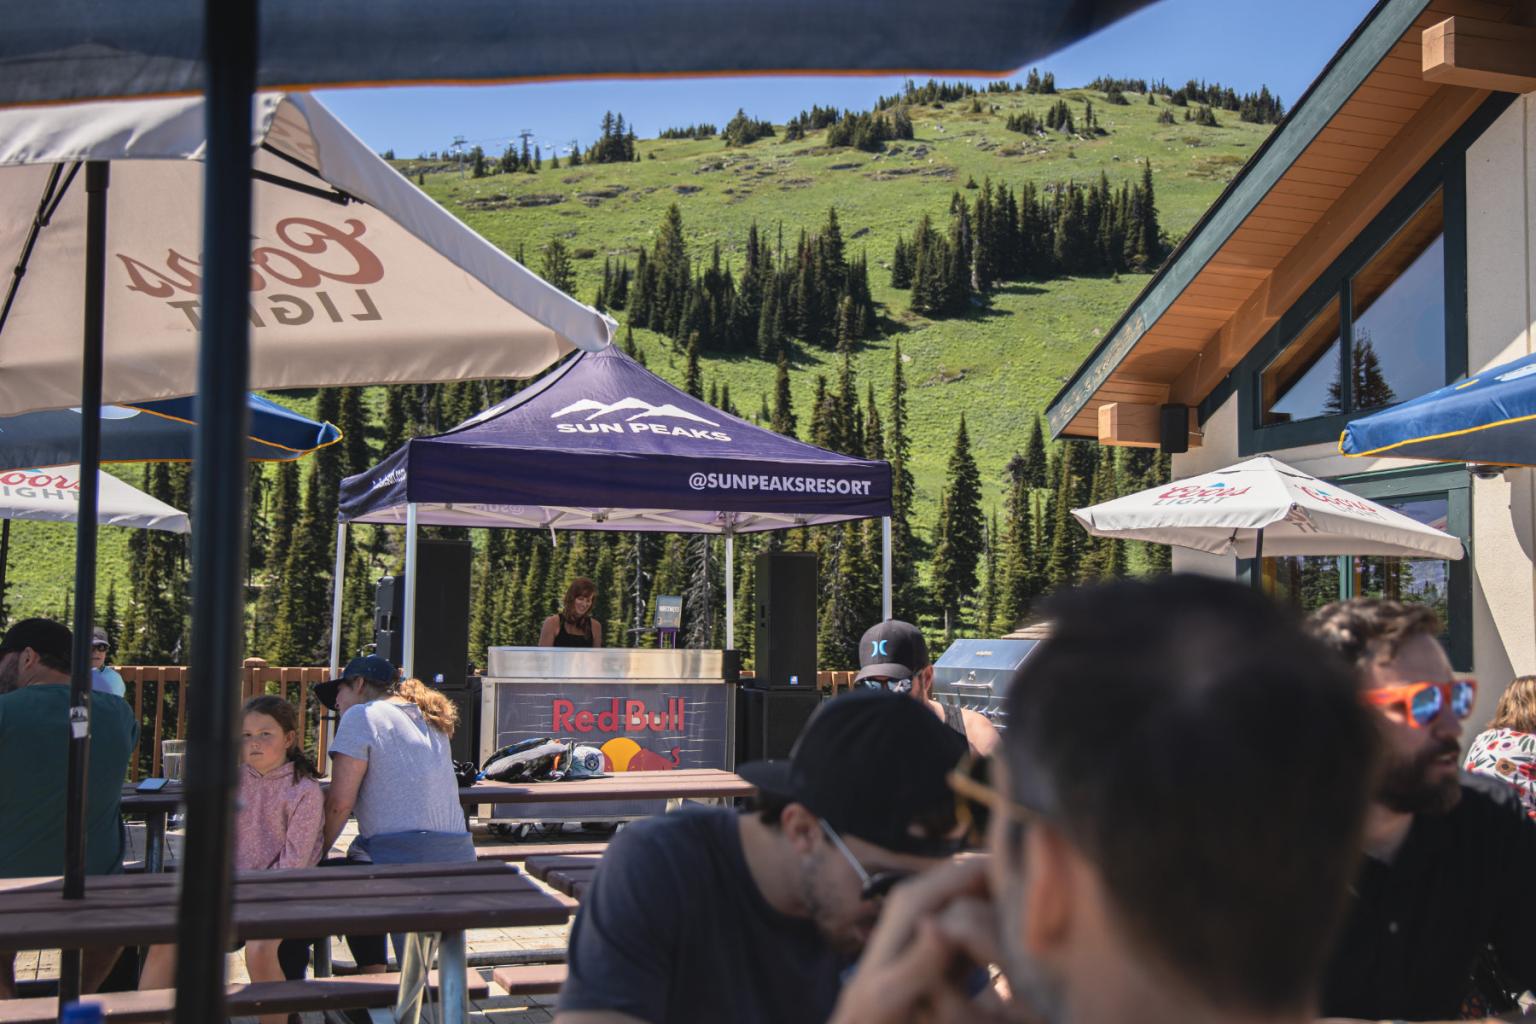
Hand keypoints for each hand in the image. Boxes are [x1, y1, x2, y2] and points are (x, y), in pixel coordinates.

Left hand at [827, 857, 1030, 1023]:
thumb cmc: (874, 1013)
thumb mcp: (892, 994)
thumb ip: (919, 962)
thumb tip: (940, 924)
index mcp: (915, 901)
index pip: (971, 866)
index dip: (1009, 868)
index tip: (1050, 884)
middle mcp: (922, 895)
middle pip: (981, 872)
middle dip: (1013, 883)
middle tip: (1057, 902)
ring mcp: (933, 910)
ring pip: (983, 889)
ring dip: (1010, 899)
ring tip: (1049, 916)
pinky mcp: (941, 929)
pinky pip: (979, 910)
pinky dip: (1001, 916)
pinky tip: (1027, 936)